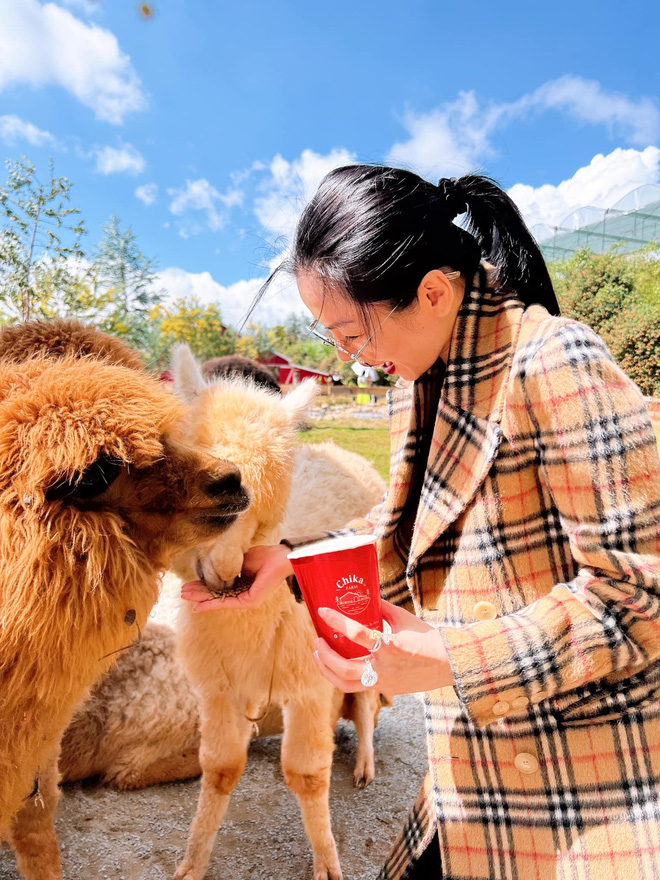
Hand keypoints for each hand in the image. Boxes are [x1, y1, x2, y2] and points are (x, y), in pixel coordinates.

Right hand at [180, 543, 292, 611]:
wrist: (279, 558)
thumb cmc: (264, 557)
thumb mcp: (240, 561)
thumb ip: (228, 569)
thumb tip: (213, 570)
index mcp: (241, 583)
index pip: (218, 586)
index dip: (203, 586)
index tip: (189, 585)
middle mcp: (242, 593)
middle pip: (216, 594)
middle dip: (198, 593)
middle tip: (182, 592)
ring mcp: (245, 599)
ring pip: (218, 599)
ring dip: (200, 598)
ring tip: (185, 596)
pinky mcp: (249, 601)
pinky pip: (226, 603)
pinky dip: (211, 604)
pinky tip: (199, 605)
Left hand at [313, 600, 453, 695]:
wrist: (449, 664)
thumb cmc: (427, 638)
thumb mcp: (404, 618)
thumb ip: (382, 608)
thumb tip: (364, 595)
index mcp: (390, 645)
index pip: (356, 633)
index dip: (336, 621)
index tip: (321, 611)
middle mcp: (385, 668)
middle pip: (344, 668)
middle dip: (325, 655)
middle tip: (317, 640)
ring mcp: (384, 682)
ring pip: (346, 684)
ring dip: (327, 670)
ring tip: (319, 656)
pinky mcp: (386, 690)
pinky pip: (359, 684)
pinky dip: (344, 674)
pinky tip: (337, 664)